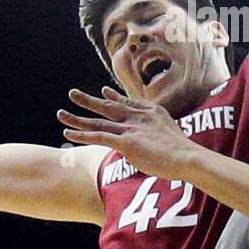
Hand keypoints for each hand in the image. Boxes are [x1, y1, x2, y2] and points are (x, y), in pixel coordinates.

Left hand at [57, 87, 192, 178]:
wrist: (188, 156)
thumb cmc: (185, 153)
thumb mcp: (175, 135)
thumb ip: (163, 133)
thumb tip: (159, 140)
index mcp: (151, 112)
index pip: (128, 103)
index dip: (114, 97)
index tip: (105, 92)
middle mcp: (138, 116)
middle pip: (108, 107)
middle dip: (88, 101)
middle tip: (72, 93)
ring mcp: (131, 128)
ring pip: (98, 121)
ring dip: (77, 117)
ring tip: (61, 113)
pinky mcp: (125, 141)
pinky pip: (98, 136)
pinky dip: (82, 134)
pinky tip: (69, 133)